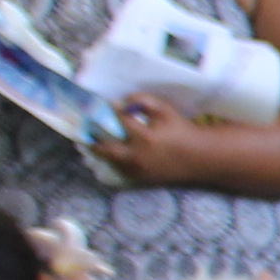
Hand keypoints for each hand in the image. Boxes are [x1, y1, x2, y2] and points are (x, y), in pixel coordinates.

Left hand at [91, 103, 225, 186]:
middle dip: (91, 138)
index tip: (104, 104)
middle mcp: (137, 156)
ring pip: (107, 161)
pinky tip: (99, 155)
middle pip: (104, 148)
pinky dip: (105, 163)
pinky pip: (114, 171)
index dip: (110, 110)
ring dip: (94, 151)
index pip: (119, 121)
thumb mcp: (167, 111)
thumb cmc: (181, 131)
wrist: (197, 159)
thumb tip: (123, 101)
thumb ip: (145, 100)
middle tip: (82, 128)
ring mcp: (136, 170)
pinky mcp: (137, 179)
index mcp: (145, 137)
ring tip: (84, 142)